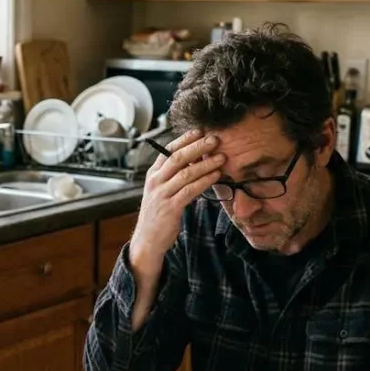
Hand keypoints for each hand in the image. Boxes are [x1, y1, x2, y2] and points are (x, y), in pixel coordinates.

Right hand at [128, 130, 223, 267]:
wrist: (148, 239)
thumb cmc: (158, 214)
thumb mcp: (161, 190)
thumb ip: (174, 175)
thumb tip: (195, 159)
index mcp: (153, 174)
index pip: (168, 150)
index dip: (184, 139)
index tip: (200, 131)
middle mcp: (155, 181)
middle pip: (177, 158)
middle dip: (198, 147)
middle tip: (215, 140)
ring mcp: (162, 194)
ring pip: (186, 173)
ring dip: (206, 164)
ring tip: (221, 158)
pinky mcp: (170, 207)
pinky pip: (190, 190)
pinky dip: (205, 181)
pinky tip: (216, 175)